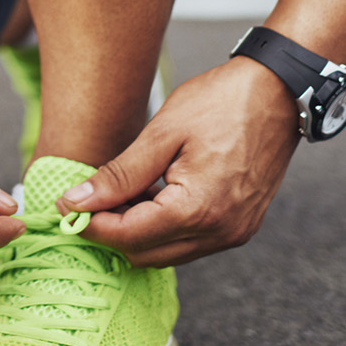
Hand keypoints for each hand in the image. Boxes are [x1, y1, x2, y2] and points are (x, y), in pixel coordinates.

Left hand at [61, 56, 299, 267]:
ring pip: (166, 253)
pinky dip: (163, 227)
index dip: (90, 225)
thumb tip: (74, 202)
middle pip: (144, 254)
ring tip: (121, 191)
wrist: (279, 92)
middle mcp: (220, 232)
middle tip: (89, 197)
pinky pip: (190, 242)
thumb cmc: (222, 103)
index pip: (127, 237)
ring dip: (136, 231)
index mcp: (198, 210)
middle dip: (111, 231)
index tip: (65, 206)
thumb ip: (118, 176)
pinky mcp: (240, 226)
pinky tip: (150, 195)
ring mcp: (234, 233)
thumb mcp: (161, 134)